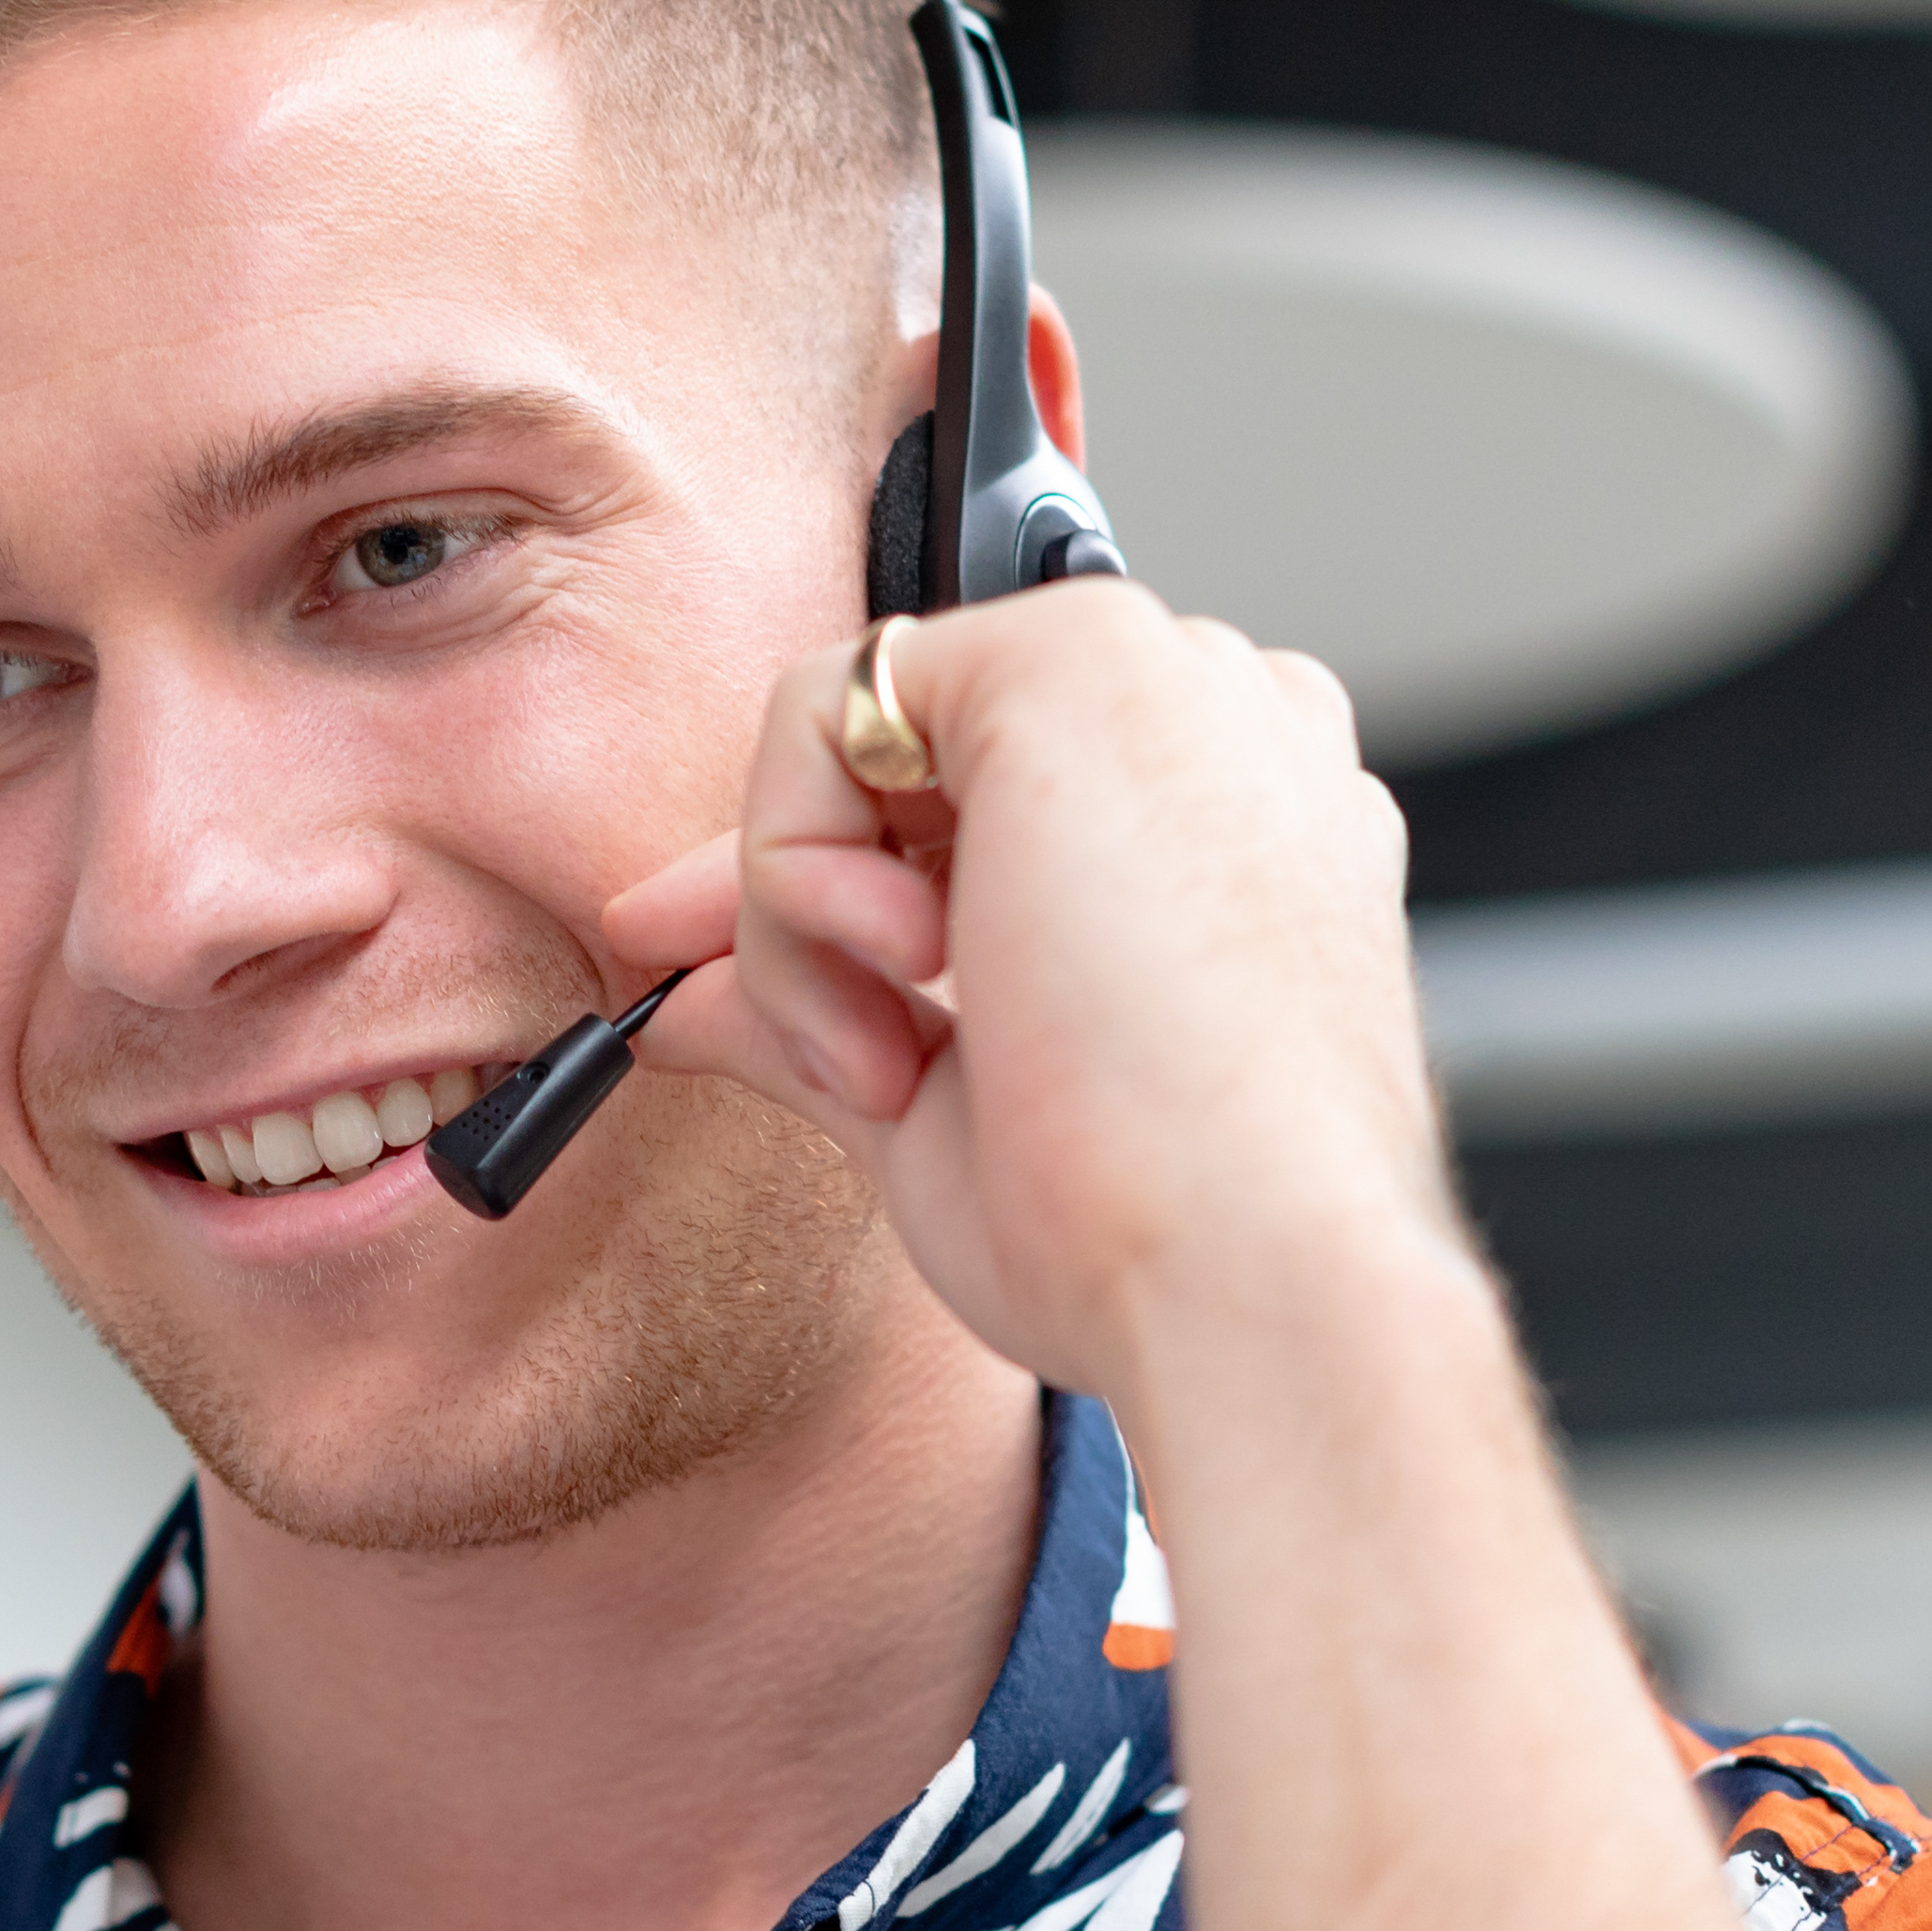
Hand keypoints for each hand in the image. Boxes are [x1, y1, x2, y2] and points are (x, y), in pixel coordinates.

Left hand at [603, 581, 1463, 1404]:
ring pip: (857, 734)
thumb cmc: (1153, 1227)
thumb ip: (820, 1009)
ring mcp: (1161, 680)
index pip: (979, 797)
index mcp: (1230, 826)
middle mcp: (1215, 730)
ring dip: (809, 914)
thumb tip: (683, 1005)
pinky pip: (817, 711)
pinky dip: (792, 865)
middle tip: (804, 1046)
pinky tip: (899, 981)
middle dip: (794, 900)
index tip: (725, 993)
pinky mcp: (1073, 657)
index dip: (837, 881)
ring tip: (893, 1063)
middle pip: (910, 753)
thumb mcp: (948, 1104)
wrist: (1248, 1274)